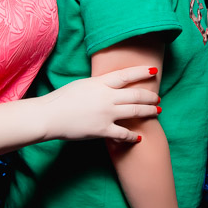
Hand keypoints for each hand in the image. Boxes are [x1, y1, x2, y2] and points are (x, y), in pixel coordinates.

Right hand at [40, 66, 160, 142]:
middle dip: (150, 96)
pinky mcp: (102, 130)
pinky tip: (139, 137)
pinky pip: (123, 134)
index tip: (154, 70)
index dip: (142, 72)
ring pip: (135, 112)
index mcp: (100, 83)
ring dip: (149, 112)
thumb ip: (98, 84)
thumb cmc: (61, 99)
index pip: (126, 75)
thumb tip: (110, 83)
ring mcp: (106, 114)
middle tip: (158, 98)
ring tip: (157, 112)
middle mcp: (107, 97)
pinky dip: (133, 136)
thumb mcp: (82, 85)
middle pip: (136, 95)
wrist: (49, 116)